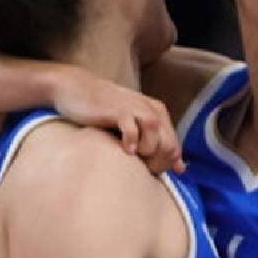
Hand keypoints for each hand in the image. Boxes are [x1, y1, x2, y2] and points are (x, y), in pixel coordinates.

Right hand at [50, 67, 181, 173]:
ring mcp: (136, 109)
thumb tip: (181, 168)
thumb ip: (159, 144)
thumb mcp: (136, 126)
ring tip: (131, 155)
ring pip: (156, 140)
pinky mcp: (118, 110)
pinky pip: (133, 131)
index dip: (163, 165)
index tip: (145, 169)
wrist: (76, 88)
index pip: (175, 148)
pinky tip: (123, 148)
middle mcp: (151, 109)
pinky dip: (131, 143)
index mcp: (159, 113)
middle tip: (138, 166)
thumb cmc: (103, 111)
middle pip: (169, 147)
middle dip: (155, 163)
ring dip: (146, 154)